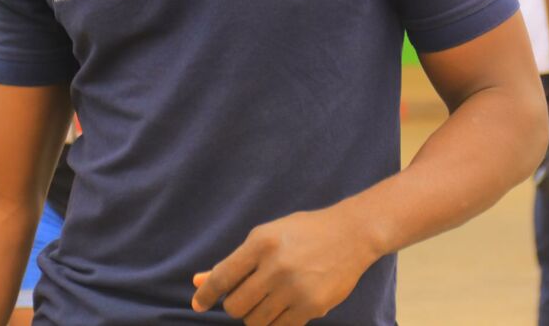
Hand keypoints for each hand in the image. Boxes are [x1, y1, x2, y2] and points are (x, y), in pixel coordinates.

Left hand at [191, 203, 370, 324]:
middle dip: (236, 304)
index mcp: (261, 242)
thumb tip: (199, 282)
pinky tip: (283, 306)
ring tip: (268, 298)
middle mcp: (275, 266)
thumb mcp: (267, 236)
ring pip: (255, 322)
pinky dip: (275, 322)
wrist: (350, 234)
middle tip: (248, 294)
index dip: (206, 294)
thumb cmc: (303, 232)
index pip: (223, 276)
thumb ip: (235, 262)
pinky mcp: (311, 307)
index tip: (197, 304)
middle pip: (235, 306)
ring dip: (255, 315)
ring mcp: (294, 289)